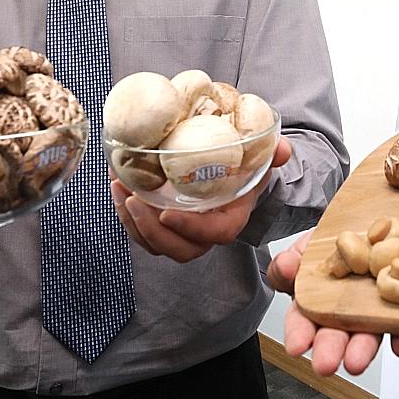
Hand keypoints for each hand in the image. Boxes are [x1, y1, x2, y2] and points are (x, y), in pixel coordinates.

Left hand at [111, 136, 294, 261]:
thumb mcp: (260, 157)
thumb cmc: (244, 168)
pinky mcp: (162, 227)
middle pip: (178, 249)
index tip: (166, 214)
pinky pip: (141, 232)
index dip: (190, 229)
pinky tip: (116, 185)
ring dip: (131, 221)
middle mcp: (204, 233)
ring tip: (118, 187)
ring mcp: (182, 234)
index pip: (213, 234)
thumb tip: (281, 148)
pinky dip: (124, 214)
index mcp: (230, 219)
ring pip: (154, 244)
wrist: (231, 173)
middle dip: (150, 230)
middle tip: (132, 199)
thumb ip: (272, 153)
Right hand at [266, 230, 398, 375]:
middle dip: (330, 350)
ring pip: (370, 332)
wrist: (375, 226)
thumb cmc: (340, 239)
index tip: (297, 346)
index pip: (304, 320)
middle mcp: (348, 308)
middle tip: (326, 363)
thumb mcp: (309, 244)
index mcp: (319, 297)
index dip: (299, 334)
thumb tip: (286, 267)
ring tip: (356, 361)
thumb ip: (291, 260)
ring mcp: (377, 307)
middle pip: (337, 333)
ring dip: (363, 348)